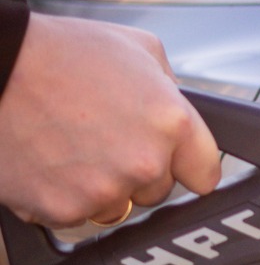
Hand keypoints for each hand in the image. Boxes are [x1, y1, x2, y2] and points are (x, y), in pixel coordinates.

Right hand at [0, 14, 221, 225]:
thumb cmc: (59, 53)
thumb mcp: (138, 48)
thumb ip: (172, 89)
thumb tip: (181, 112)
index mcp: (171, 122)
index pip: (205, 173)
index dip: (189, 165)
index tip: (179, 164)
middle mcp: (143, 162)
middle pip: (159, 191)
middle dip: (138, 171)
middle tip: (103, 137)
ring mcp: (103, 190)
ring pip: (117, 207)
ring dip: (100, 187)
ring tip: (71, 145)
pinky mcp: (63, 209)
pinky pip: (75, 215)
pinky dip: (62, 195)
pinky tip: (49, 160)